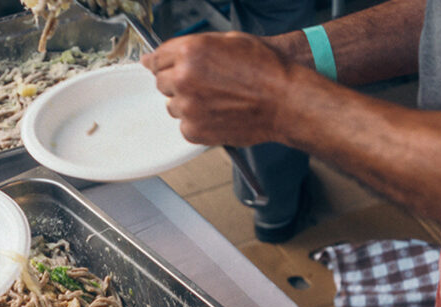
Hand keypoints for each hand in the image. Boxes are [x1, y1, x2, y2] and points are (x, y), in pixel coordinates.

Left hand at [141, 31, 294, 147]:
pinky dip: (197, 122)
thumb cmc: (267, 70)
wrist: (285, 101)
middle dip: (178, 82)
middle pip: (162, 82)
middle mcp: (184, 78)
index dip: (157, 62)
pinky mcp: (194, 130)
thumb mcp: (230, 41)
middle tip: (204, 84)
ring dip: (188, 103)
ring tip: (217, 100)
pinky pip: (184, 125)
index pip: (157, 58)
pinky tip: (218, 114)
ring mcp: (188, 106)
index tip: (154, 65)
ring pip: (173, 105)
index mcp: (191, 52)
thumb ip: (197, 46)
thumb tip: (174, 51)